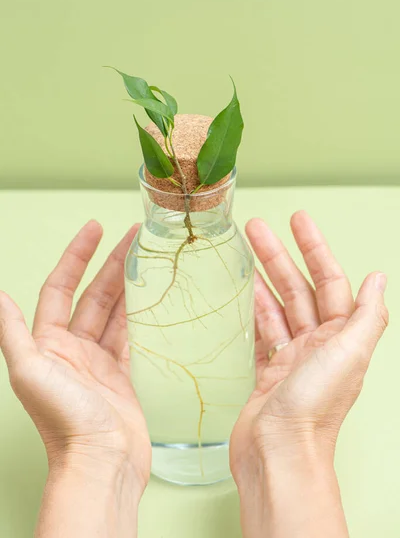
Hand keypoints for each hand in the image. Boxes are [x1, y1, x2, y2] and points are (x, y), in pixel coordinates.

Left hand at [0, 221, 150, 496]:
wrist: (100, 462)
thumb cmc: (63, 420)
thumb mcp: (29, 371)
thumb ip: (13, 332)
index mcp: (48, 343)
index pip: (62, 287)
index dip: (77, 256)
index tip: (95, 230)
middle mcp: (71, 348)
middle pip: (93, 295)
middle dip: (111, 264)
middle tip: (134, 236)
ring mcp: (97, 362)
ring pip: (113, 312)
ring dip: (127, 285)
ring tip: (145, 259)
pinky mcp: (120, 375)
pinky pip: (128, 336)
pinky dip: (137, 316)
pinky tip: (147, 300)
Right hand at [230, 211, 387, 537]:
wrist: (279, 454)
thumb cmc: (313, 408)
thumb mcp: (348, 353)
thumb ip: (366, 315)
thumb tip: (378, 278)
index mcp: (341, 337)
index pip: (328, 281)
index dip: (315, 248)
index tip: (298, 221)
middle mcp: (319, 345)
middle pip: (298, 288)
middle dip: (279, 255)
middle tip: (256, 227)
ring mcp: (292, 358)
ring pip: (277, 306)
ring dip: (262, 277)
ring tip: (244, 250)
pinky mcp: (268, 372)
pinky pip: (262, 331)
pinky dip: (253, 310)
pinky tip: (243, 292)